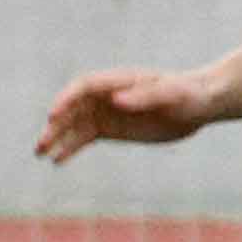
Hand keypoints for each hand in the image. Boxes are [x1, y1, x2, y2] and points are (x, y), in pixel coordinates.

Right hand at [36, 64, 221, 160]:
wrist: (200, 104)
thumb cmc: (188, 94)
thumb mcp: (171, 94)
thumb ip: (145, 96)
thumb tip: (116, 100)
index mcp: (118, 81)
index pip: (84, 87)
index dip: (66, 99)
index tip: (53, 115)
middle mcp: (107, 95)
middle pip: (72, 107)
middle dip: (55, 124)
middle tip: (41, 144)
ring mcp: (107, 111)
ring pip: (74, 124)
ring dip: (56, 137)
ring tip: (40, 153)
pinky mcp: (111, 128)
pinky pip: (84, 138)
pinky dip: (70, 148)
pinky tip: (57, 161)